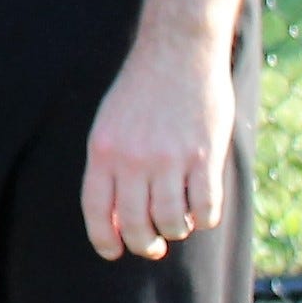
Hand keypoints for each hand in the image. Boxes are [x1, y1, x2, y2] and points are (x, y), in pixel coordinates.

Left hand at [80, 31, 235, 260]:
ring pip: (171, 222)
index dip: (104, 239)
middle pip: (135, 225)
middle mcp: (133, 158)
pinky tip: (201, 211)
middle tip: (152, 247)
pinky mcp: (204, 156)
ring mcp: (170, 158)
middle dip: (144, 245)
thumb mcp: (110, 123)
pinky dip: (204, 218)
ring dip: (175, 231)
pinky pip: (204, 208)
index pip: (97, 211)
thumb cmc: (141, 90)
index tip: (113, 252)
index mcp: (103, 151)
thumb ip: (111, 165)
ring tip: (177, 223)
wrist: (177, 50)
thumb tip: (116, 217)